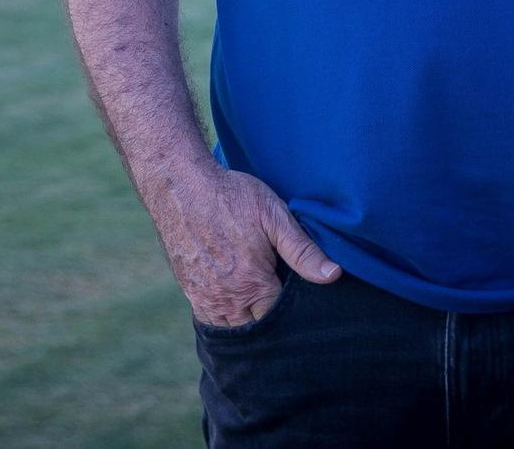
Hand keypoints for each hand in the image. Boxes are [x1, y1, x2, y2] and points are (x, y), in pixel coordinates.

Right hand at [157, 166, 341, 327]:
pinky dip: (224, 318)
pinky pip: (209, 319)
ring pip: (232, 328)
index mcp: (252, 284)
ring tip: (260, 305)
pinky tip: (236, 304)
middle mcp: (226, 298)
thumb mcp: (273, 215)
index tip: (301, 301)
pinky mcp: (189, 290)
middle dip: (270, 321)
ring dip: (246, 322)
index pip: (279, 318)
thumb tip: (333, 275)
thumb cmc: (231, 196)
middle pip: (256, 328)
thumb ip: (302, 250)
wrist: (180, 186)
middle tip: (280, 299)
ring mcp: (204, 297)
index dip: (292, 313)